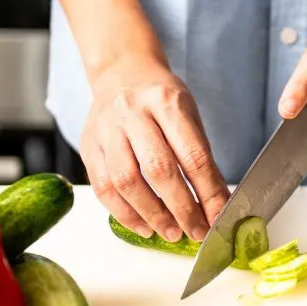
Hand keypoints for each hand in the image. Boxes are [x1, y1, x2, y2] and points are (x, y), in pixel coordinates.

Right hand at [80, 55, 228, 242]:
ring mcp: (106, 129)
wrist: (122, 73)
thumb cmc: (161, 98)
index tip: (218, 217)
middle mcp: (133, 112)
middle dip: (181, 208)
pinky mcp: (88, 146)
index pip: (192, 154)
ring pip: (126, 182)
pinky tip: (143, 226)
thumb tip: (215, 204)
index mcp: (166, 101)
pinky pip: (103, 188)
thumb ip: (201, 156)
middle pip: (159, 169)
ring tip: (171, 232)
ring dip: (151, 215)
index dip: (208, 191)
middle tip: (196, 231)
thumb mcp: (189, 115)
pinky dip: (124, 214)